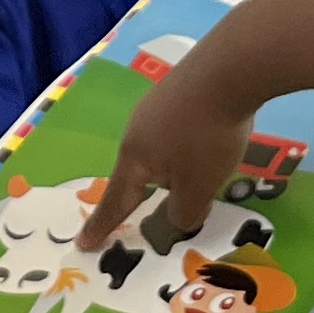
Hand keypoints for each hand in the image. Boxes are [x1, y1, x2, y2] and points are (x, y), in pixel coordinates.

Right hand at [81, 61, 251, 253]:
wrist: (229, 68)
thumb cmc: (207, 137)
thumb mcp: (198, 187)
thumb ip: (184, 212)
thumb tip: (177, 217)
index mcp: (134, 158)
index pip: (116, 201)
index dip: (103, 225)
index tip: (84, 243)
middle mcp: (137, 129)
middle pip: (138, 170)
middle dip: (146, 189)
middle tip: (149, 202)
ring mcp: (156, 104)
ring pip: (158, 146)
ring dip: (174, 163)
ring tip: (199, 166)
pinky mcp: (179, 88)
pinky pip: (177, 125)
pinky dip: (188, 140)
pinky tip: (208, 135)